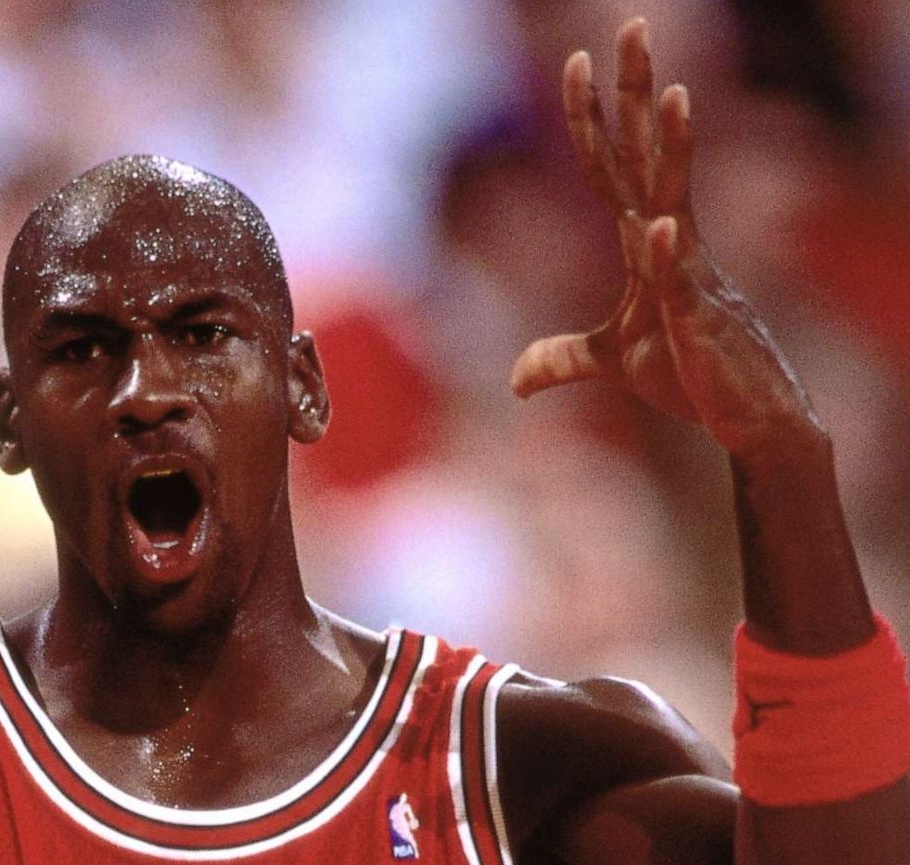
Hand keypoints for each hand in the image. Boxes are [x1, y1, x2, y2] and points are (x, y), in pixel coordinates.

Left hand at [509, 18, 822, 458]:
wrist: (749, 424)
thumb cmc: (691, 378)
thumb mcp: (614, 363)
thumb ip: (563, 358)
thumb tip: (516, 381)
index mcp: (647, 243)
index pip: (611, 167)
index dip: (592, 117)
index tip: (576, 61)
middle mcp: (673, 243)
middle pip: (647, 157)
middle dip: (637, 94)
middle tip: (633, 26)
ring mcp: (691, 277)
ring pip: (676, 201)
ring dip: (676, 151)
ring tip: (675, 94)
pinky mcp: (701, 321)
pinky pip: (683, 282)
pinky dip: (670, 255)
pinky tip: (663, 228)